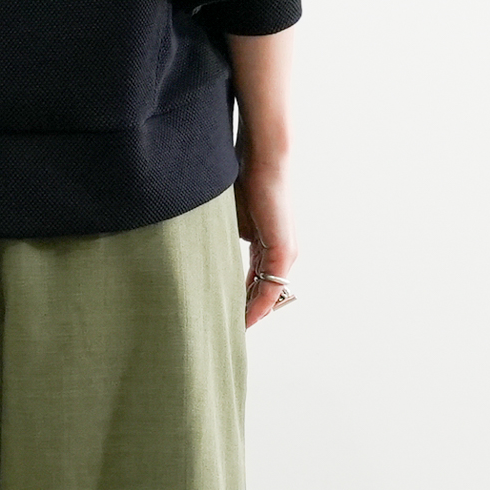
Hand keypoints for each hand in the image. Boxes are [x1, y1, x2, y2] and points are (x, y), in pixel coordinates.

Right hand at [233, 154, 297, 327]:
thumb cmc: (241, 178)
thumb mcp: (228, 217)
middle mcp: (280, 252)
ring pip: (268, 293)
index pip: (254, 281)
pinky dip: (260, 304)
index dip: (240, 299)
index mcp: (266, 245)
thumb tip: (205, 252)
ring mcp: (285, 252)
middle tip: (226, 331)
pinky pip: (272, 286)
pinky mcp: (284, 250)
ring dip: (252, 312)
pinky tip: (246, 317)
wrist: (261, 158)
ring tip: (233, 330)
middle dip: (246, 312)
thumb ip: (223, 237)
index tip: (223, 314)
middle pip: (262, 292)